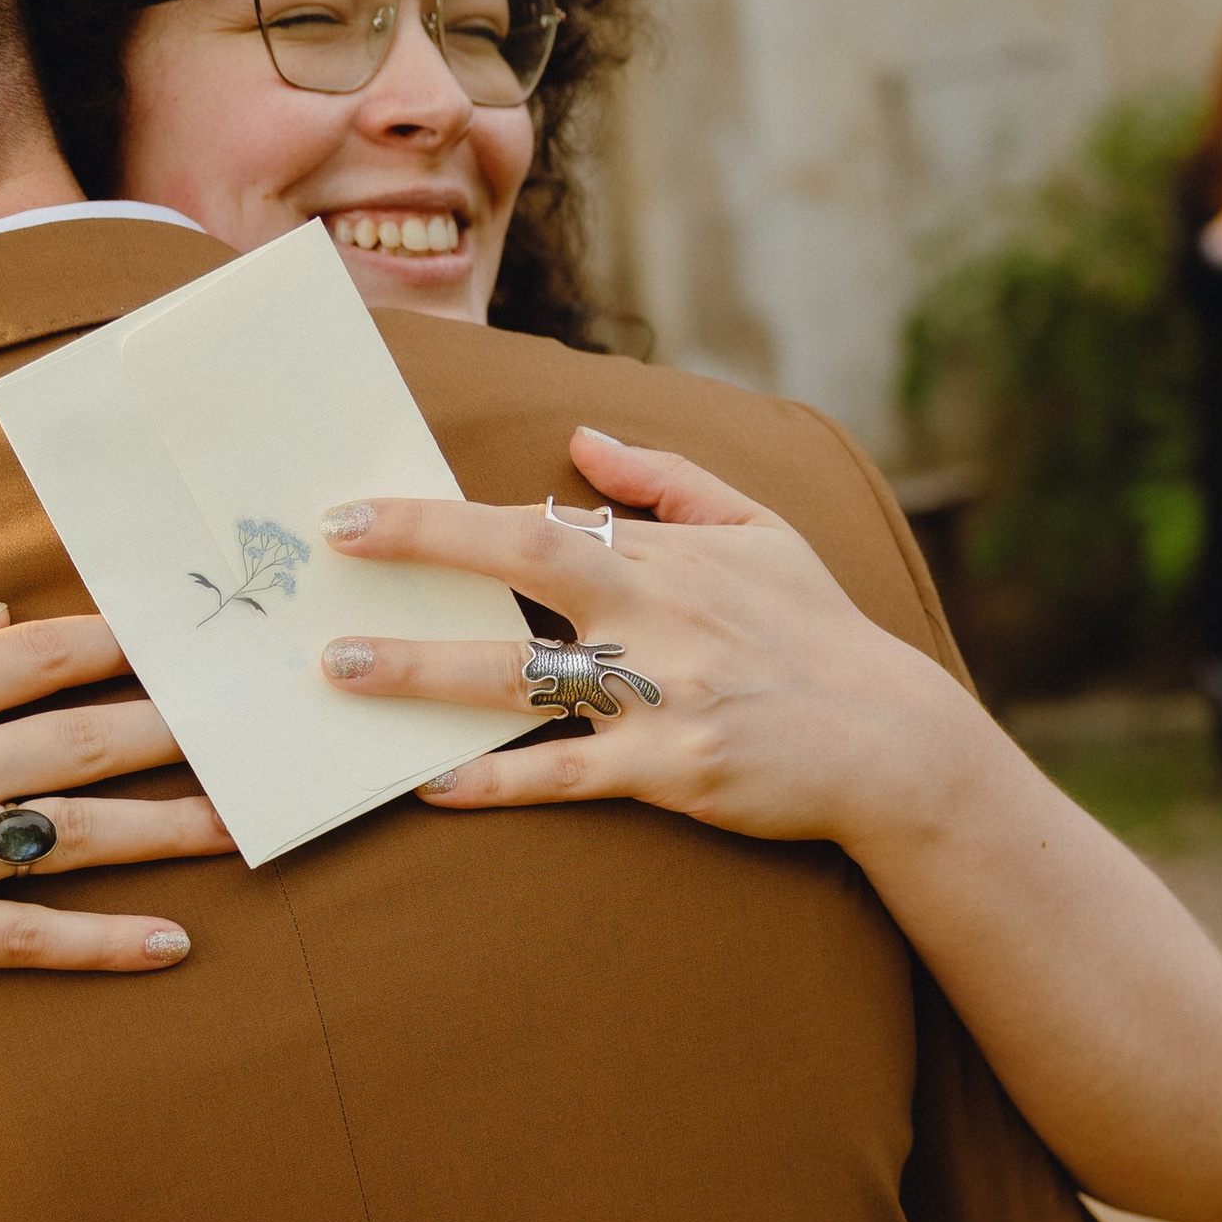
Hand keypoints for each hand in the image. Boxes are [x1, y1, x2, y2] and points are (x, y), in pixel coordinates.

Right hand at [0, 597, 234, 984]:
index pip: (48, 651)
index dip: (131, 644)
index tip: (196, 640)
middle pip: (94, 737)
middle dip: (189, 732)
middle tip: (261, 728)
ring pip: (84, 835)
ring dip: (179, 831)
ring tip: (252, 828)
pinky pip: (33, 939)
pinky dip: (108, 944)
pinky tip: (173, 946)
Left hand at [319, 425, 973, 844]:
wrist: (890, 740)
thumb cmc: (815, 632)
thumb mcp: (760, 531)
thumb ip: (667, 481)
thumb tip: (581, 438)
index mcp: (665, 558)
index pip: (532, 520)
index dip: (438, 518)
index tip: (355, 514)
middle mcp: (655, 617)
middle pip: (521, 568)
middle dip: (421, 553)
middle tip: (331, 553)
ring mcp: (658, 696)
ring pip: (521, 679)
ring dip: (425, 672)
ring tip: (345, 672)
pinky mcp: (668, 771)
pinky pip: (564, 776)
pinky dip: (496, 781)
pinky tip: (431, 783)